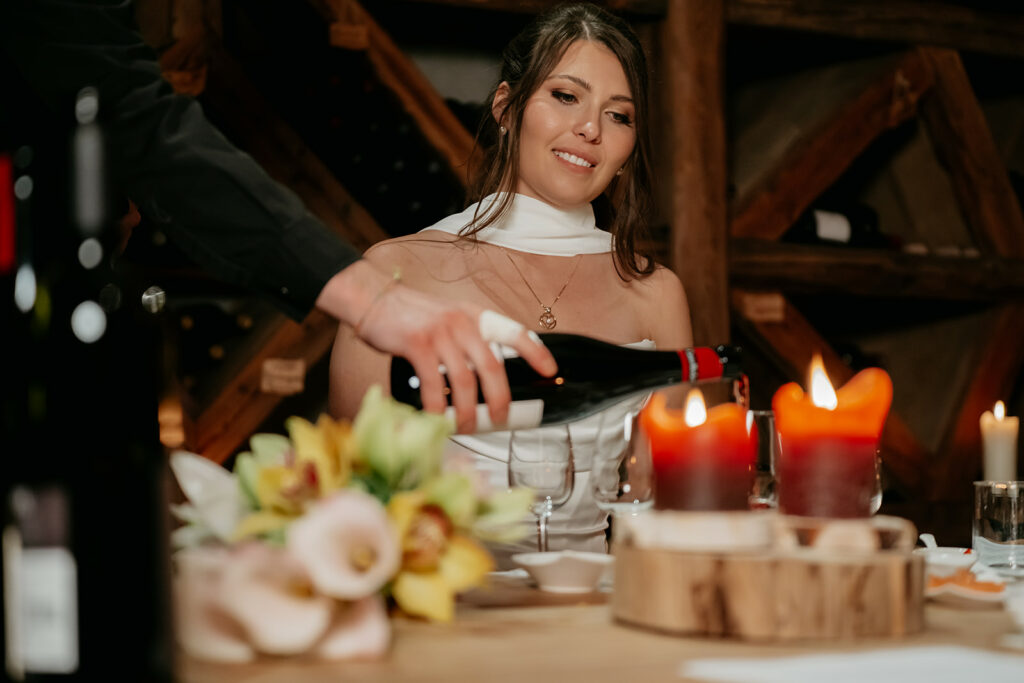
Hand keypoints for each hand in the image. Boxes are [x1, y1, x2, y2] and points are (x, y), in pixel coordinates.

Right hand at [316, 261, 556, 431]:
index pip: (514, 332)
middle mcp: (463, 323)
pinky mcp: (417, 345)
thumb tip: (482, 378)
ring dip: (468, 411)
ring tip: (467, 427)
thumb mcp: (448, 319)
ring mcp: (441, 334)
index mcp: (475, 317)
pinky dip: (438, 408)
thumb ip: (466, 340)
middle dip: (500, 399)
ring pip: (465, 381)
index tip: (550, 371)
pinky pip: (434, 384)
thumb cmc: (412, 317)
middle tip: (501, 419)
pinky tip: (437, 419)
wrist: (374, 299)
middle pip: (492, 367)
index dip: (536, 352)